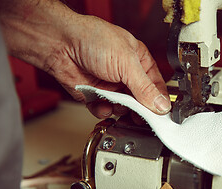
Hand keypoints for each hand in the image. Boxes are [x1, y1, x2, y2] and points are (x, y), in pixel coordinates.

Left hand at [50, 16, 170, 117]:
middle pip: (140, 100)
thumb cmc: (93, 40)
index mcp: (140, 62)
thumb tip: (162, 105)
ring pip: (123, 108)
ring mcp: (111, 85)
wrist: (60, 44)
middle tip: (139, 116)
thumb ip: (145, 88)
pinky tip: (102, 104)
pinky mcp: (96, 95)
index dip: (159, 101)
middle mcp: (126, 74)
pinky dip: (103, 110)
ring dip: (120, 109)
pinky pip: (105, 110)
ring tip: (115, 103)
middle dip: (139, 109)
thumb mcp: (127, 64)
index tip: (160, 114)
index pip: (156, 86)